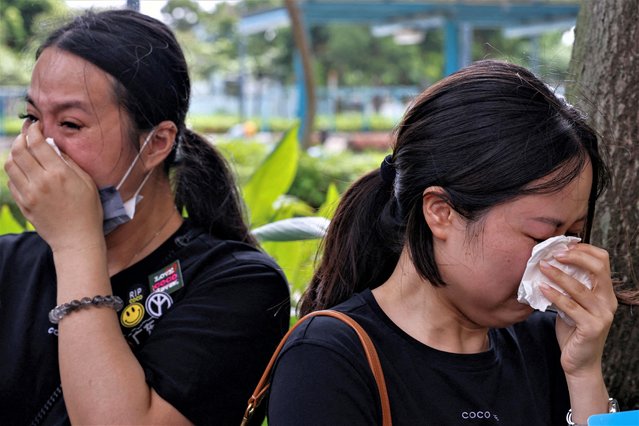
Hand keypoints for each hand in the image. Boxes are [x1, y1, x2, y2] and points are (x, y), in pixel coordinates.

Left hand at [3, 124, 103, 251]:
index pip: (36, 143)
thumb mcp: (87, 182)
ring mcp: (29, 194)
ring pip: (10, 165)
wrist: (77, 239)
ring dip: (15, 155)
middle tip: (27, 135)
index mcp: (59, 174)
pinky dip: (16, 173)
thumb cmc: (88, 211)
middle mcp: (40, 182)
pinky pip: (11, 182)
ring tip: (24, 153)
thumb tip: (53, 147)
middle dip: (21, 138)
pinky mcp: (24, 205)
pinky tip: (26, 173)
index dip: (33, 130)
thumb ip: (69, 162)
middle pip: (18, 150)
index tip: (35, 125)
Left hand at [539, 243, 616, 376]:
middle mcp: (608, 301)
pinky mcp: (592, 327)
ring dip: (558, 274)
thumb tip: (548, 264)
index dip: (583, 249)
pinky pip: (570, 306)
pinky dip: (554, 295)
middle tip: (553, 253)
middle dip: (574, 256)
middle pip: (598, 268)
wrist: (579, 362)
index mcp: (605, 292)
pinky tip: (541, 288)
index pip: (603, 261)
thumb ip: (569, 287)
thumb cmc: (573, 331)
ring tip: (541, 266)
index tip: (562, 245)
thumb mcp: (573, 304)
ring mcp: (602, 314)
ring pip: (580, 287)